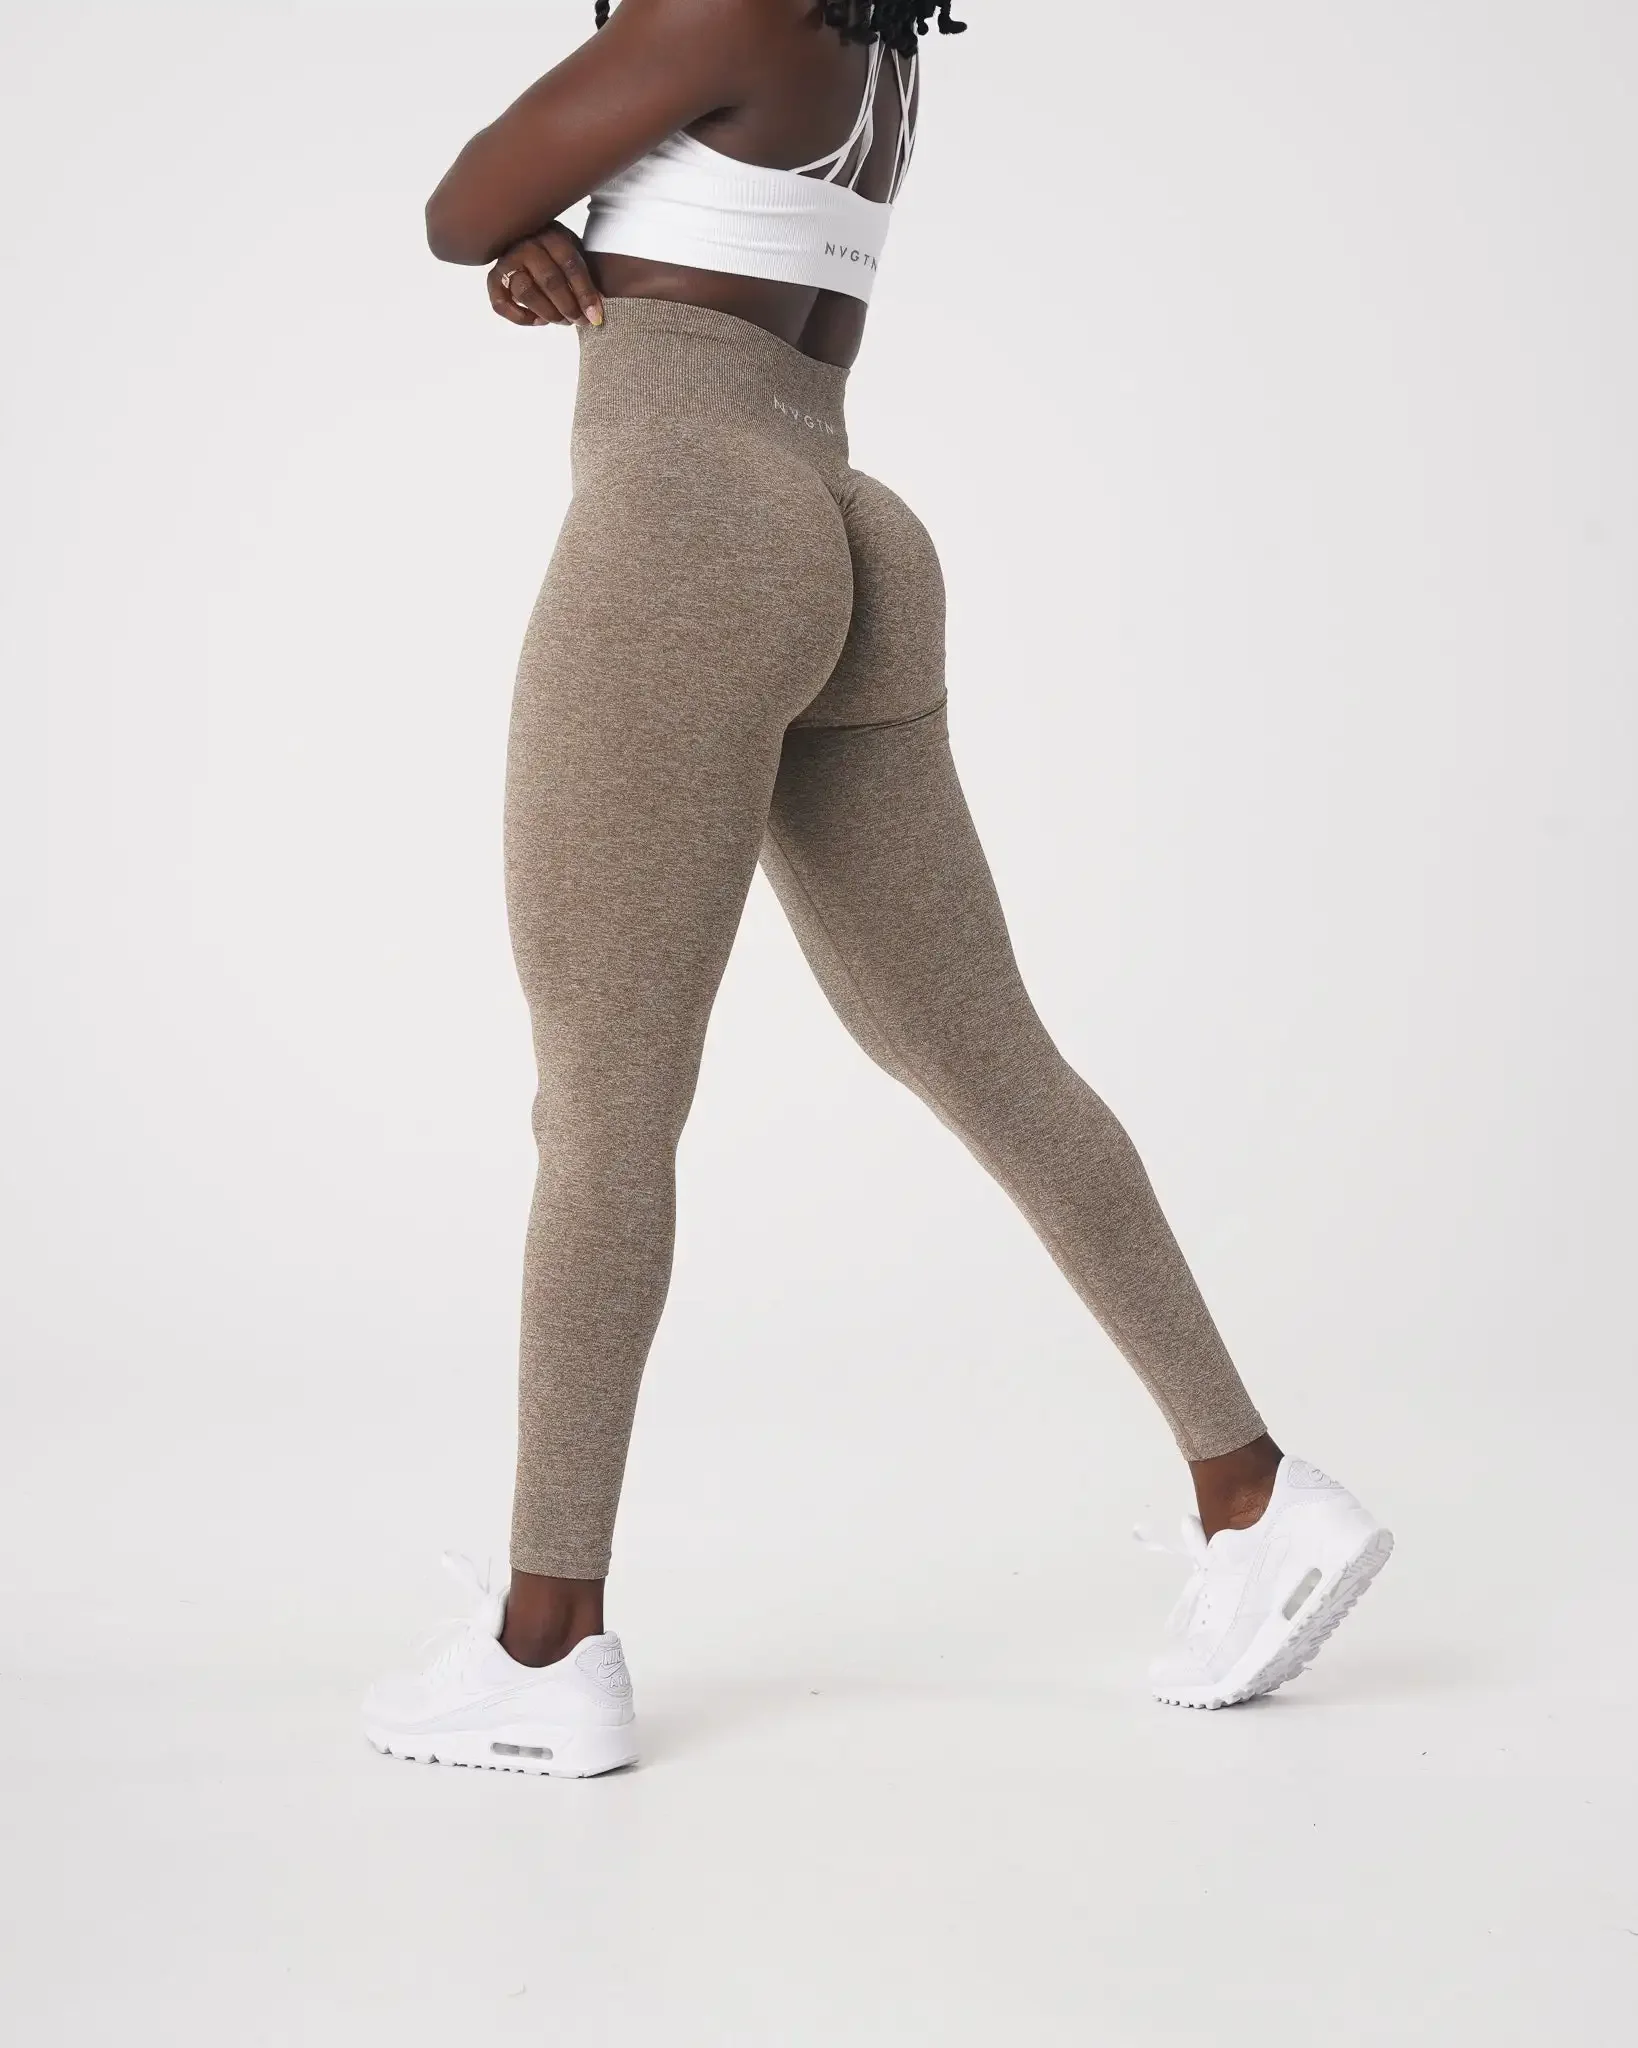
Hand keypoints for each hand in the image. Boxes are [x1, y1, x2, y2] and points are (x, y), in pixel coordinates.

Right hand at [487, 225, 603, 328]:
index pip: (571, 265)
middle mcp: (526, 244)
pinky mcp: (495, 277)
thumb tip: (594, 310)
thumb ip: (584, 276)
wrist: (527, 237)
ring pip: (526, 292)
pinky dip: (519, 317)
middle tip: (580, 321)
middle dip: (568, 307)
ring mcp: (507, 260)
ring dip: (548, 313)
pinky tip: (538, 321)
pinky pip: (501, 302)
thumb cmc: (557, 251)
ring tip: (563, 321)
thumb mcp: (574, 251)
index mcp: (551, 234)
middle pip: (549, 280)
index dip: (585, 293)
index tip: (595, 316)